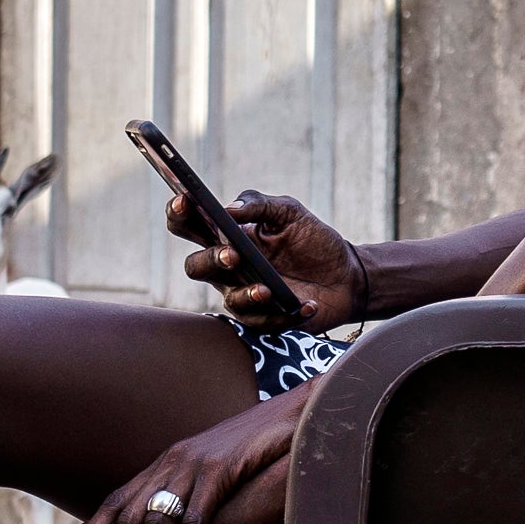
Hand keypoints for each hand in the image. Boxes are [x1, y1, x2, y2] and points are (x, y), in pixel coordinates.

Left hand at [0, 392, 305, 523]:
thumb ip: (187, 495)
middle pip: (129, 521)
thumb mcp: (210, 472)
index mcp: (162, 467)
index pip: (114, 502)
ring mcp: (190, 466)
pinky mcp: (217, 470)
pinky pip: (197, 521)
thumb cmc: (254, 452)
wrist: (290, 418)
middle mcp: (168, 465)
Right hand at [173, 188, 363, 332]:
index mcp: (227, 237)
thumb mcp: (289, 212)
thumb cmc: (311, 239)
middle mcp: (228, 269)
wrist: (346, 274)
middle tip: (233, 254)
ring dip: (247, 295)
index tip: (184, 201)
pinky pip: (266, 322)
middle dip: (210, 260)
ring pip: (230, 301)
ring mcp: (245, 295)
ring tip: (267, 289)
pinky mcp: (266, 319)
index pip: (190, 226)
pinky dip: (287, 314)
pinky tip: (307, 304)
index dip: (179, 215)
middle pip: (197, 267)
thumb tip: (229, 209)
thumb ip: (259, 204)